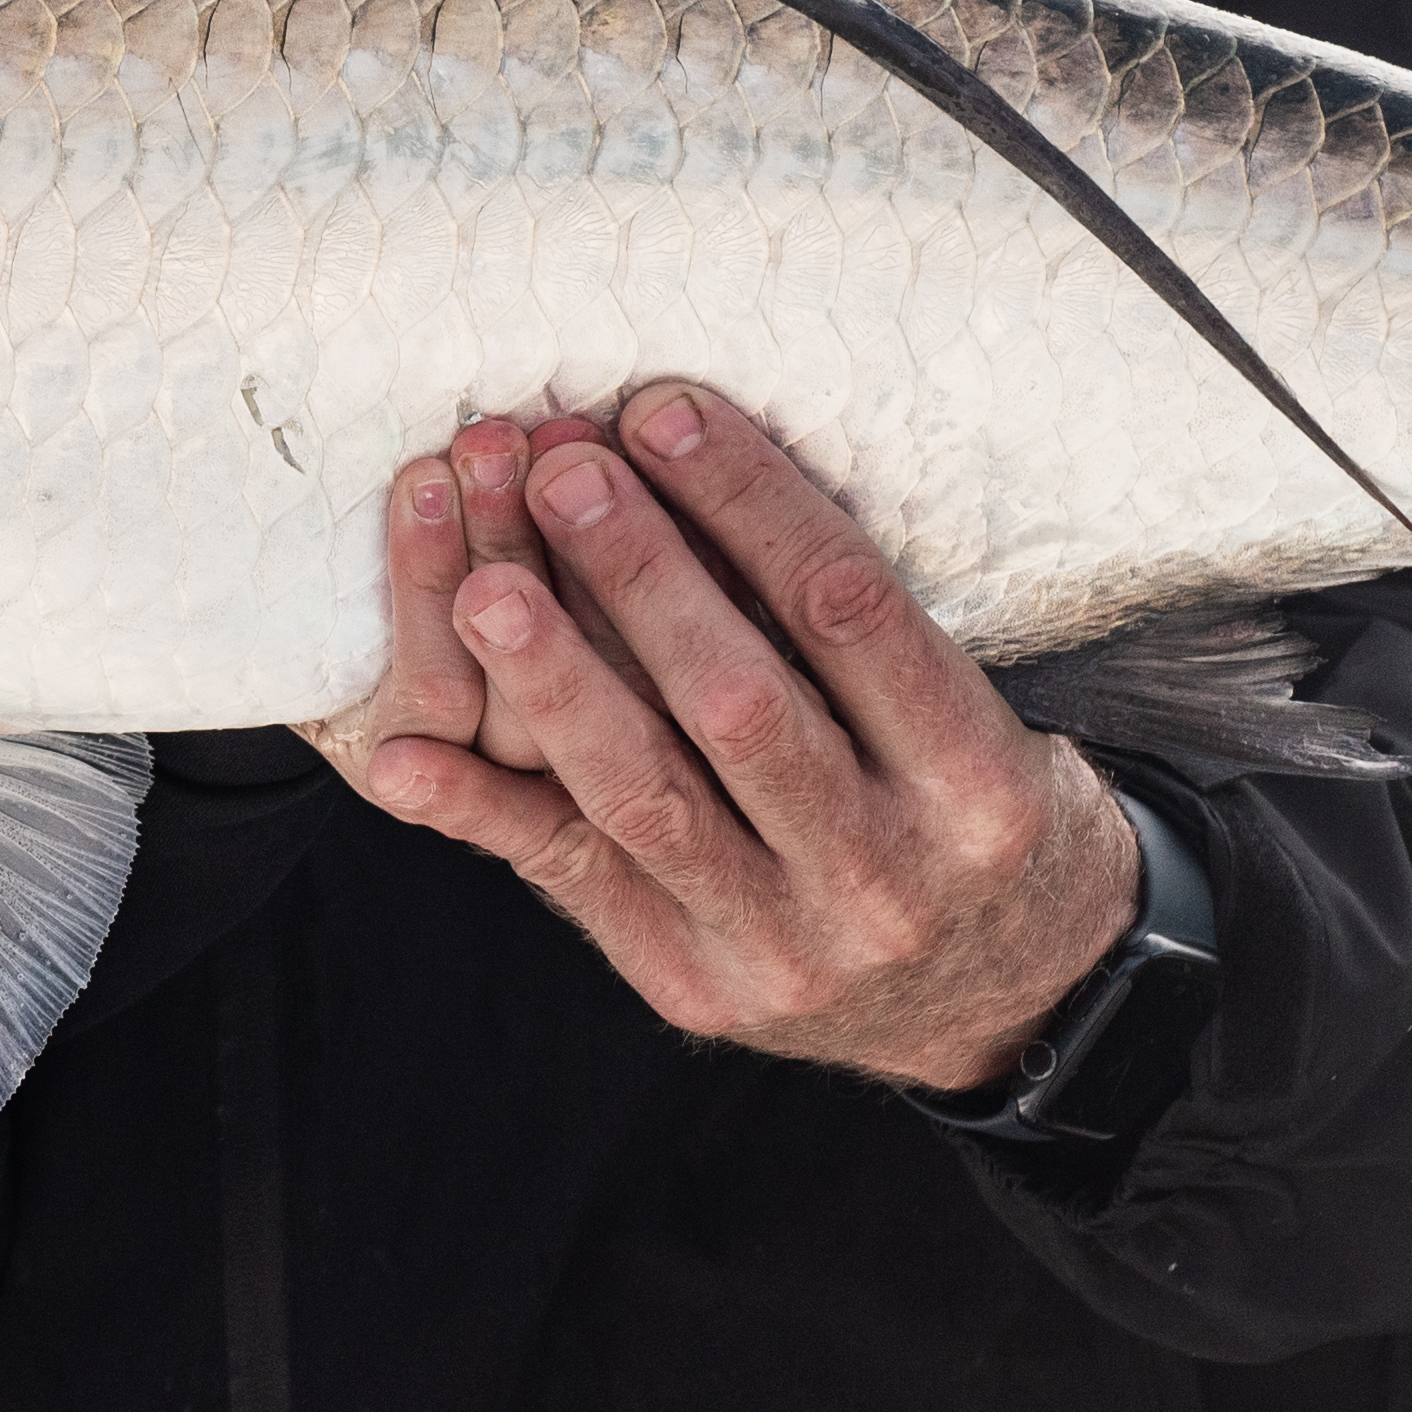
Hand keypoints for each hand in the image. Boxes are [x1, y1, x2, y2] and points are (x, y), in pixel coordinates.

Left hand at [329, 384, 1142, 1089]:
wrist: (1005, 1000)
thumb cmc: (966, 812)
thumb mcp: (969, 717)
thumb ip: (852, 625)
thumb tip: (688, 459)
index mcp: (976, 784)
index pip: (851, 611)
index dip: (751, 503)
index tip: (663, 412)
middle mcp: (887, 874)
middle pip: (740, 703)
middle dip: (639, 575)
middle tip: (561, 469)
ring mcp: (788, 948)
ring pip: (648, 797)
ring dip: (554, 681)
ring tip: (482, 585)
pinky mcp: (698, 988)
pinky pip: (577, 882)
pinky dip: (485, 813)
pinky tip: (406, 758)